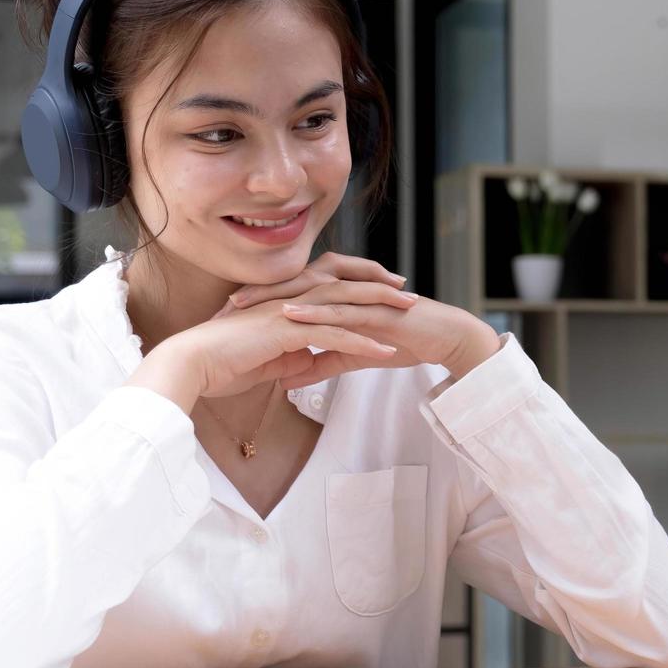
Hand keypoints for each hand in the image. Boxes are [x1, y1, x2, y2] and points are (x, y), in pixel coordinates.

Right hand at [133, 254, 413, 405]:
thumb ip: (290, 357)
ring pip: (344, 305)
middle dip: (378, 287)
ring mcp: (290, 312)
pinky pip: (334, 335)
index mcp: (284, 302)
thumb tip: (309, 362)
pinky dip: (363, 342)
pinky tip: (386, 350)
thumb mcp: (266, 362)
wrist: (192, 365)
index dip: (356, 284)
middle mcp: (290, 299)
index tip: (383, 289)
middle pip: (343, 285)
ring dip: (380, 309)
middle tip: (408, 292)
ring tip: (410, 315)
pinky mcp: (289, 331)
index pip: (328, 284)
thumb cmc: (222, 364)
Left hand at [227, 253, 499, 386]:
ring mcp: (360, 296)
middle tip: (223, 304)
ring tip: (244, 306)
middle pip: (294, 286)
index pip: (293, 294)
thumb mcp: (354, 356)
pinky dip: (313, 311)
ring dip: (275, 297)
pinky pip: (339, 308)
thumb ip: (320, 364)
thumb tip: (286, 382)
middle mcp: (346, 289)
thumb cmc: (403, 341)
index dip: (261, 303)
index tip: (227, 314)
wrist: (445, 337)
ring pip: (311, 293)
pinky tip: (289, 315)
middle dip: (258, 293)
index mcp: (339, 296)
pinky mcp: (374, 308)